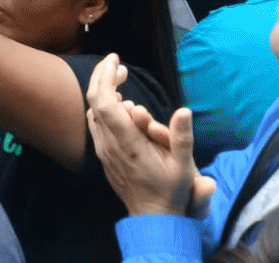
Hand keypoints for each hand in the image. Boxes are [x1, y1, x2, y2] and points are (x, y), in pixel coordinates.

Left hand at [86, 53, 214, 217]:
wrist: (152, 219)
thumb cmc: (170, 192)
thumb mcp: (183, 167)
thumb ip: (182, 137)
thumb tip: (184, 110)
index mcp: (128, 144)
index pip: (105, 103)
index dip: (105, 77)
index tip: (116, 59)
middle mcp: (110, 145)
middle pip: (95, 101)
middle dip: (103, 76)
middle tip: (117, 63)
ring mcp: (104, 150)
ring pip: (93, 110)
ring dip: (104, 90)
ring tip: (120, 76)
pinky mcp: (103, 154)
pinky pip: (96, 122)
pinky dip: (103, 105)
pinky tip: (118, 100)